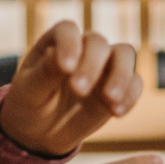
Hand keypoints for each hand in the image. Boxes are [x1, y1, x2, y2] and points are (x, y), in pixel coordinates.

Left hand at [0, 21, 143, 156]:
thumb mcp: (29, 92)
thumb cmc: (29, 106)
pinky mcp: (119, 87)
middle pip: (98, 42)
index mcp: (56, 41)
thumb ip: (44, 73)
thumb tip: (58, 54)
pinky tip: (117, 113)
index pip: (68, 30)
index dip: (70, 44)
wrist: (41, 134)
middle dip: (92, 65)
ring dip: (121, 75)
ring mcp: (103, 66)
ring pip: (125, 54)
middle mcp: (83, 48)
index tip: (66, 68)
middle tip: (79, 90)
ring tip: (110, 100)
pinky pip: (135, 83)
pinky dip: (131, 95)